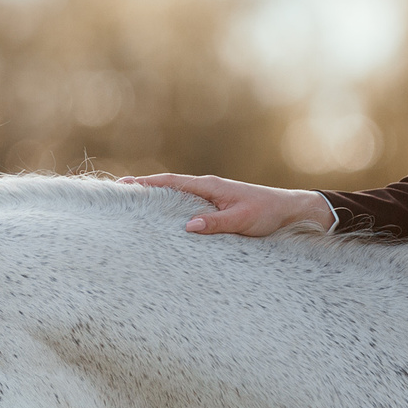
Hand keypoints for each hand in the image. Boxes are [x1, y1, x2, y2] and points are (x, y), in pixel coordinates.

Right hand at [123, 172, 333, 236]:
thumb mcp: (242, 220)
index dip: (147, 183)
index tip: (123, 184)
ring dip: (158, 201)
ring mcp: (212, 198)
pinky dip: (174, 210)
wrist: (290, 210)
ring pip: (178, 198)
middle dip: (145, 190)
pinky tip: (166, 220)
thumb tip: (188, 225)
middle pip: (169, 187)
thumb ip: (216, 223)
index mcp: (210, 186)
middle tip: (118, 196)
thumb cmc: (267, 212)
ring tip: (135, 209)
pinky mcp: (218, 208)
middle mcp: (208, 189)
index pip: (171, 182)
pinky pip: (189, 207)